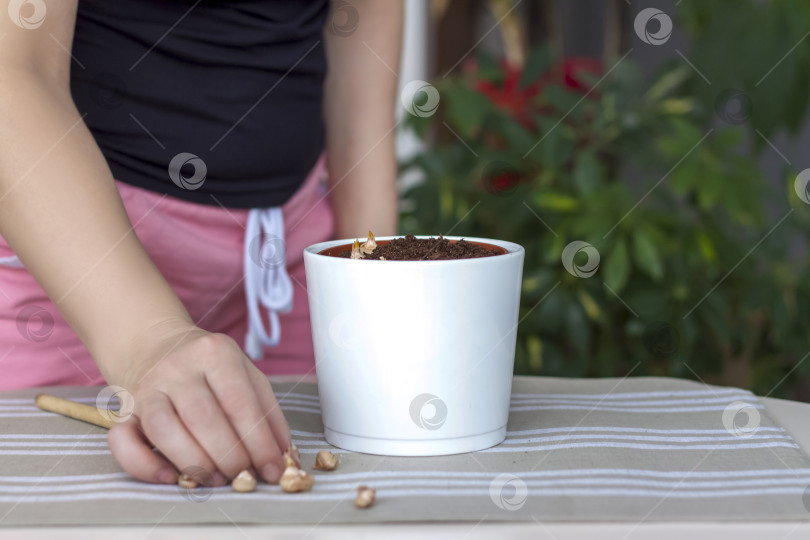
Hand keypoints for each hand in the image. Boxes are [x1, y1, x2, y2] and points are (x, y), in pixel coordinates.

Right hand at [107, 322, 295, 485]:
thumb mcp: (245, 374)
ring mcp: (147, 388)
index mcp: (215, 352)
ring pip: (164, 429)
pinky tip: (171, 477)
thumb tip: (284, 455)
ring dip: (195, 462)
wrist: (156, 346)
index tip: (273, 468)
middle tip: (245, 477)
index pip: (239, 401)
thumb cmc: (209, 368)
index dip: (258, 440)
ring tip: (217, 479)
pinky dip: (145, 465)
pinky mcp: (124, 411)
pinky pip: (122, 441)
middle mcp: (177, 367)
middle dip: (230, 455)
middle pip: (203, 416)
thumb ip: (266, 411)